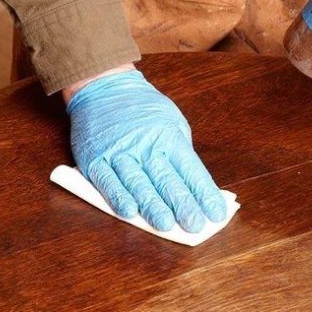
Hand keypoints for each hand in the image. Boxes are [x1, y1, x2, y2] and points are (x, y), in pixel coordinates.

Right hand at [65, 69, 225, 232]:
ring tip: (165, 225)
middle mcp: (145, 145)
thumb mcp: (171, 120)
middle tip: (194, 225)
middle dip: (182, 204)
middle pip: (166, 180)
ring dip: (152, 206)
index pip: (190, 169)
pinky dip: (118, 197)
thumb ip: (181, 150)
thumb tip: (195, 186)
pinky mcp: (95, 159)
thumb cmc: (142, 108)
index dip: (204, 193)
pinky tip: (129, 212)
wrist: (102, 86)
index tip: (216, 214)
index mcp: (168, 136)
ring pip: (138, 183)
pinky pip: (107, 181)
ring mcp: (119, 152)